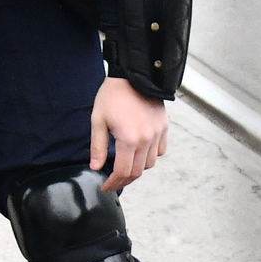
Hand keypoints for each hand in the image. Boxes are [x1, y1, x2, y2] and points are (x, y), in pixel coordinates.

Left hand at [89, 76, 168, 190]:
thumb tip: (96, 167)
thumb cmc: (113, 95)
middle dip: (124, 179)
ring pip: (150, 163)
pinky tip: (140, 152)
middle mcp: (146, 140)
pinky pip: (160, 150)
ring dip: (137, 168)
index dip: (113, 183)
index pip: (122, 171)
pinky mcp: (164, 127)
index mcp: (129, 139)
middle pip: (137, 171)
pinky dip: (151, 156)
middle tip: (113, 181)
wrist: (134, 74)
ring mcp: (157, 134)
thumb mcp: (98, 120)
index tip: (106, 187)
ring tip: (126, 165)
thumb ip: (98, 146)